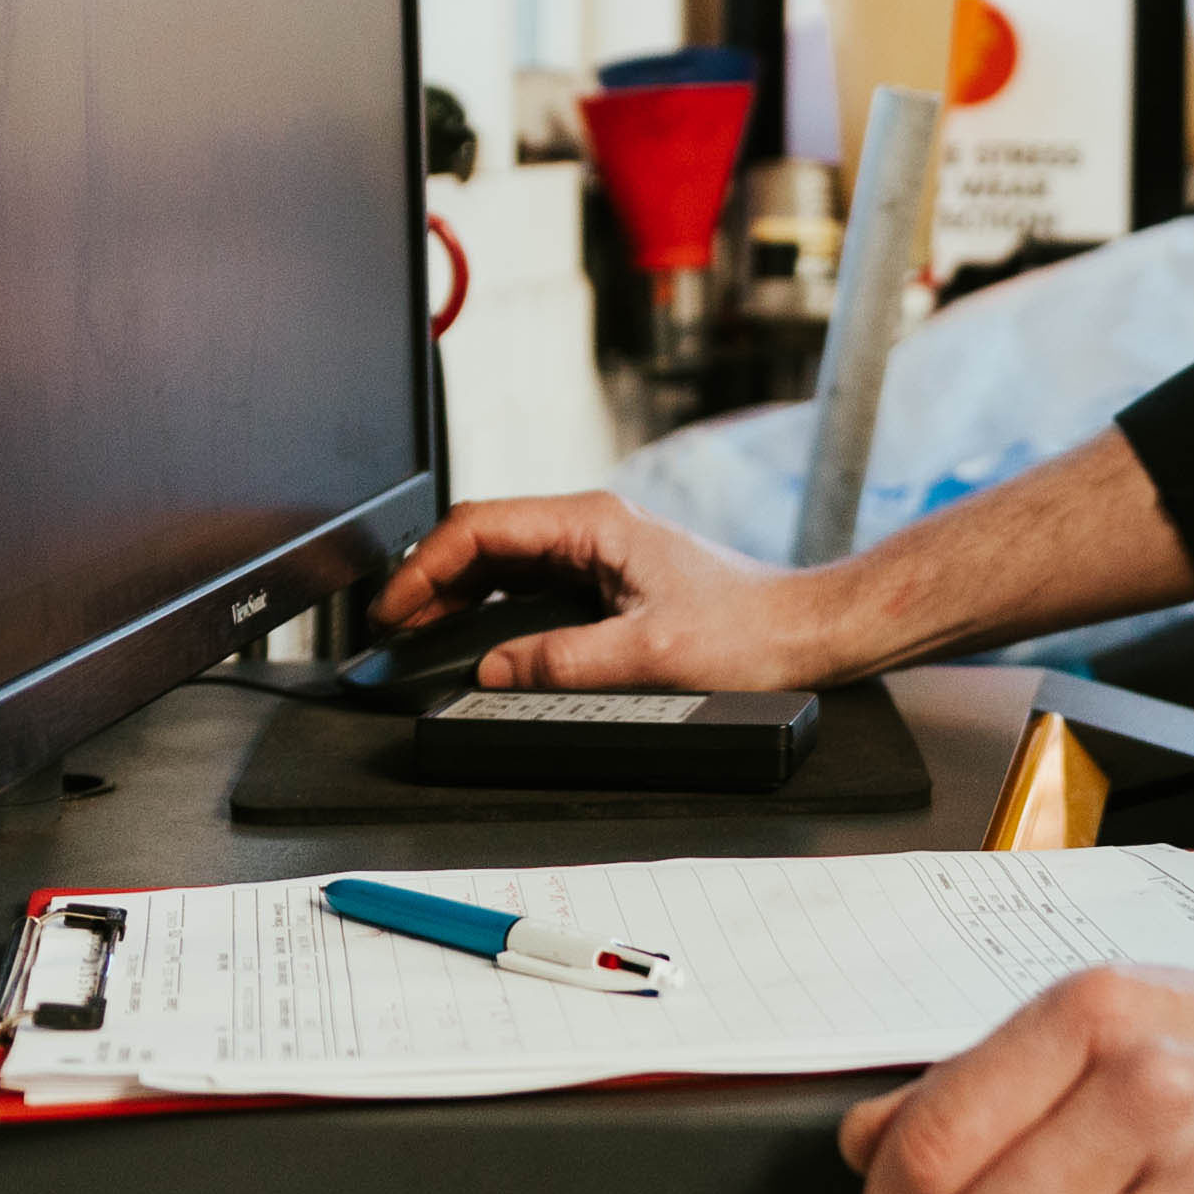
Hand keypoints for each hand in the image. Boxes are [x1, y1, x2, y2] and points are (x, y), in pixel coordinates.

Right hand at [365, 492, 832, 691]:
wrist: (801, 633)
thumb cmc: (748, 631)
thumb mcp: (651, 656)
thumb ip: (566, 662)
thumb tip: (497, 670)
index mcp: (595, 524)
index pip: (482, 526)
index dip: (426, 566)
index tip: (394, 609)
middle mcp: (591, 528)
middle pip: (483, 540)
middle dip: (429, 581)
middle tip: (392, 632)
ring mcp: (597, 552)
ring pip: (502, 563)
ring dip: (456, 596)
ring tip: (418, 638)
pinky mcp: (605, 581)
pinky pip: (528, 587)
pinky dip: (489, 609)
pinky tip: (472, 640)